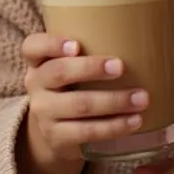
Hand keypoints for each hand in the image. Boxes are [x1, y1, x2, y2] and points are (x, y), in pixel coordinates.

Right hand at [21, 33, 147, 162]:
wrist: (55, 131)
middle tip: (121, 67)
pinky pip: (87, 132)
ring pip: (78, 105)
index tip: (76, 45)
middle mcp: (36, 85)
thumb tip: (141, 35)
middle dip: (91, 68)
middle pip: (58, 73)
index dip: (51, 44)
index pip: (32, 46)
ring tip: (141, 98)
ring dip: (113, 101)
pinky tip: (134, 121)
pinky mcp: (57, 137)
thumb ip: (91, 49)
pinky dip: (113, 127)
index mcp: (38, 61)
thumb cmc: (73, 86)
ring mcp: (44, 113)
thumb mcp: (70, 67)